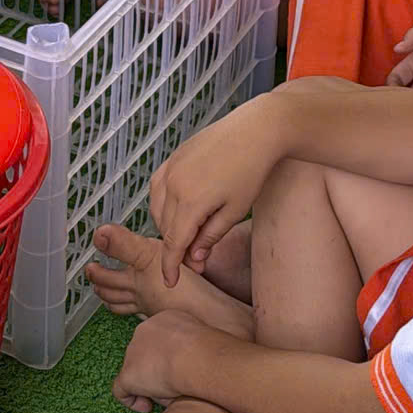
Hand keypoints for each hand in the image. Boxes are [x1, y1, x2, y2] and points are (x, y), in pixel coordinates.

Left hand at [113, 310, 207, 412]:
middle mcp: (144, 331)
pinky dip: (131, 400)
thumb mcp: (201, 343)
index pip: (158, 338)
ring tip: (166, 397)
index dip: (164, 356)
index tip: (178, 368)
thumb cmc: (209, 351)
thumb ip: (191, 350)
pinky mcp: (128, 374)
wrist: (199, 357)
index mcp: (164, 319)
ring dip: (147, 385)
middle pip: (143, 353)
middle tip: (172, 386)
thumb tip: (189, 365)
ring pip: (134, 371)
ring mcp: (133, 352)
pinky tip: (146, 407)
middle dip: (154, 370)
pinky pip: (121, 390)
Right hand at [147, 97, 286, 285]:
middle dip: (176, 246)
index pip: (173, 243)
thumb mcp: (235, 210)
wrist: (256, 130)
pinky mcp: (172, 158)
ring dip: (169, 225)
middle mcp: (173, 184)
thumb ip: (210, 236)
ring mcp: (170, 168)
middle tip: (197, 258)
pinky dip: (164, 204)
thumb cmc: (252, 170)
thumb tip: (194, 259)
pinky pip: (157, 188)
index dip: (170, 266)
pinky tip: (181, 209)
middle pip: (165, 228)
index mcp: (190, 201)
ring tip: (192, 233)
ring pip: (157, 209)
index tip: (170, 283)